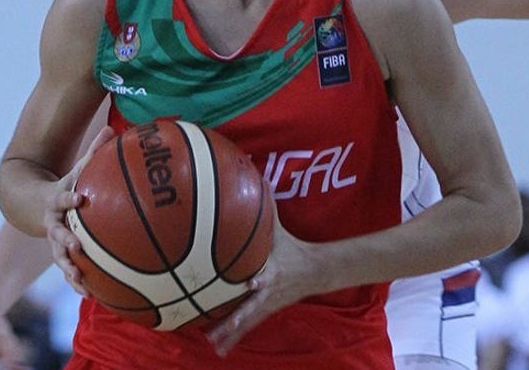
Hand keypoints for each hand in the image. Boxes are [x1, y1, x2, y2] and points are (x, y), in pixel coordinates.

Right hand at [45, 126, 114, 295]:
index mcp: (59, 200)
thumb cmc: (67, 185)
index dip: (69, 198)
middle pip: (56, 232)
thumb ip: (93, 152)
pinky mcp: (60, 254)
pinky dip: (76, 281)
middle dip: (64, 239)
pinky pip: (68, 270)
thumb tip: (113, 129)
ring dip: (68, 267)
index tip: (79, 198)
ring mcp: (54, 240)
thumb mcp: (77, 169)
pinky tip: (90, 294)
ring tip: (78, 277)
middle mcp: (53, 222)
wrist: (33, 205)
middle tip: (74, 245)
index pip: (62, 197)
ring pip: (59, 256)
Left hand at [206, 217, 327, 356]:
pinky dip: (234, 337)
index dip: (260, 281)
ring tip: (213, 344)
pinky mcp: (265, 311)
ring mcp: (267, 304)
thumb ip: (268, 207)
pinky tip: (220, 349)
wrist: (315, 272)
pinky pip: (248, 326)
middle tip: (220, 327)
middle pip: (252, 306)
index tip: (252, 284)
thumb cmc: (293, 248)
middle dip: (237, 318)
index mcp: (273, 271)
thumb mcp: (281, 229)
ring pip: (247, 321)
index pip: (267, 276)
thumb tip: (261, 179)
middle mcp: (268, 291)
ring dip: (230, 333)